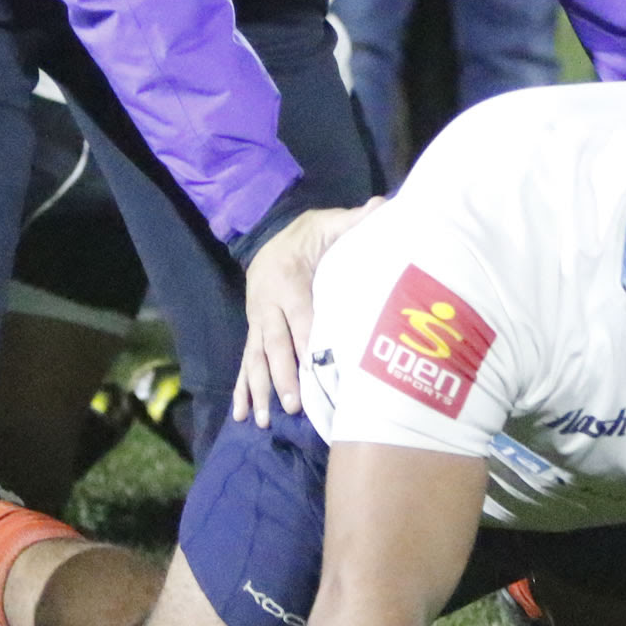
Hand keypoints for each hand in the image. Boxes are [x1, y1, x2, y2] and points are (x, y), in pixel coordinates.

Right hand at [235, 199, 384, 424]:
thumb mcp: (331, 224)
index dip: (306, 340)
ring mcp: (258, 323)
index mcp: (289, 282)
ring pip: (256, 360)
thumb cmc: (311, 237)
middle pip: (276, 344)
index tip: (314, 366)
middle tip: (294, 404)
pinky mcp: (254, 334)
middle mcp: (268, 306)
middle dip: (283, 375)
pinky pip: (245, 364)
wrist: (275, 240)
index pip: (300, 316)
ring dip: (259, 390)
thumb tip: (383, 205)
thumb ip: (355, 220)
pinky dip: (242, 390)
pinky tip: (242, 415)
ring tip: (264, 420)